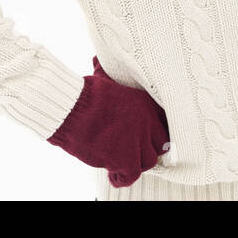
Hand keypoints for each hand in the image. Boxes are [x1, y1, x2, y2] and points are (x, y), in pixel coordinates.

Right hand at [47, 56, 170, 186]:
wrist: (74, 108)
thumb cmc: (85, 93)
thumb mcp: (103, 77)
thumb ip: (107, 73)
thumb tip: (96, 59)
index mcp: (146, 104)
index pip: (163, 122)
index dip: (153, 132)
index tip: (145, 136)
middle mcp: (147, 123)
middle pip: (159, 144)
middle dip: (147, 149)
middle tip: (133, 152)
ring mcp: (138, 142)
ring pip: (148, 161)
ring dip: (135, 164)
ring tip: (123, 164)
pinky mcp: (125, 159)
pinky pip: (132, 175)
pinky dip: (122, 178)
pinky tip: (114, 175)